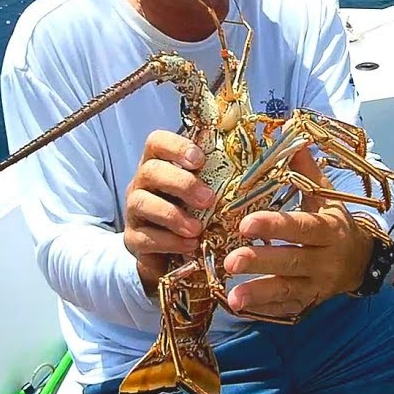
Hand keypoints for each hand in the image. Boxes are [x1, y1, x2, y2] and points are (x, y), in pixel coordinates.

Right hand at [122, 130, 215, 295]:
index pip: (157, 142)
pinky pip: (145, 237)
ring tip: (197, 228)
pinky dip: (169, 242)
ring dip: (173, 215)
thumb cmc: (193, 211)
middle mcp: (142, 182)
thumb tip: (260, 164)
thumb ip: (221, 176)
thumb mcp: (206, 190)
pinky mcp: (133, 238)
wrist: (170, 251)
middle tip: (208, 199)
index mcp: (161, 163)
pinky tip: (190, 245)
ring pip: (142, 203)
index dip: (176, 146)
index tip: (199, 160)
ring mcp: (134, 210)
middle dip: (181, 183)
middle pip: (151, 170)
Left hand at [223, 150, 373, 317]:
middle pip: (292, 260)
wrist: (362, 262)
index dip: (276, 225)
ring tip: (232, 297)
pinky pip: (286, 310)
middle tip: (230, 261)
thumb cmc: (335, 224)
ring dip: (259, 293)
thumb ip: (307, 170)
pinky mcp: (309, 303)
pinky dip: (263, 311)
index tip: (247, 223)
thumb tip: (288, 131)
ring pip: (288, 290)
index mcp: (328, 229)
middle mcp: (325, 260)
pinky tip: (240, 309)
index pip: (302, 227)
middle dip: (262, 261)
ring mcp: (317, 285)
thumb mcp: (327, 196)